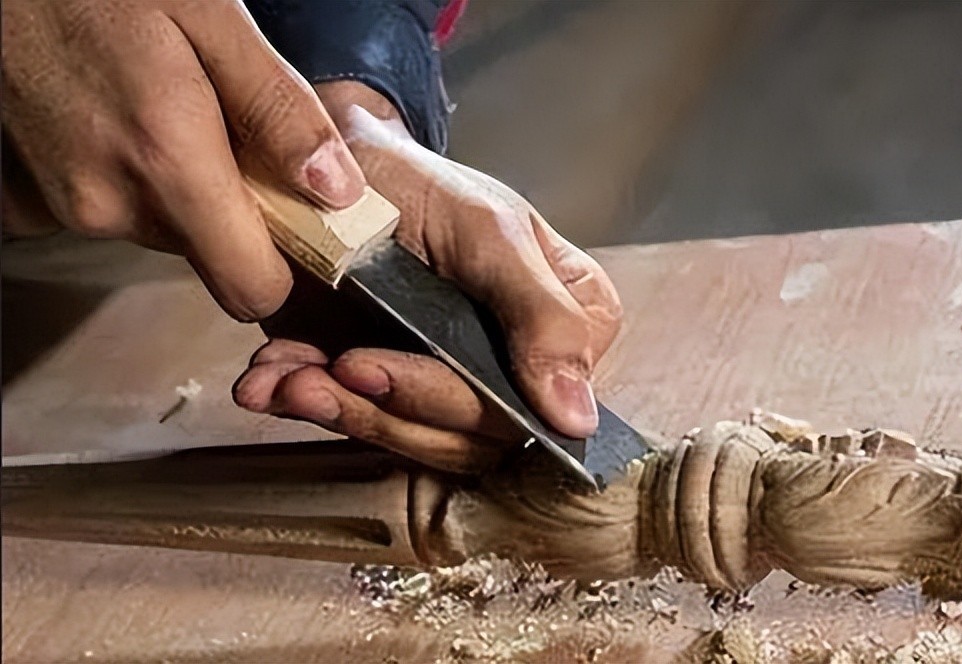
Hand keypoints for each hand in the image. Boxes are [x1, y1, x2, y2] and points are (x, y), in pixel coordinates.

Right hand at [1, 0, 365, 320]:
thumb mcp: (212, 19)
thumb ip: (279, 112)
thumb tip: (336, 190)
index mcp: (166, 161)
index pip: (252, 288)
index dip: (289, 264)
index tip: (302, 219)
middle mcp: (106, 201)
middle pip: (212, 253)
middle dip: (235, 202)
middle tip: (221, 122)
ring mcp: (60, 205)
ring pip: (164, 227)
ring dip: (180, 181)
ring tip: (162, 104)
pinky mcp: (27, 198)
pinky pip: (112, 207)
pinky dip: (128, 173)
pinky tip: (116, 115)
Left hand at [233, 82, 623, 471]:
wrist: (335, 169)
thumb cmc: (423, 185)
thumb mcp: (491, 232)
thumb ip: (544, 319)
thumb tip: (577, 421)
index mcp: (572, 329)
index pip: (533, 406)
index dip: (459, 401)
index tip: (379, 367)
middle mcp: (521, 371)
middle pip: (471, 436)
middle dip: (388, 407)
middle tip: (331, 368)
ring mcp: (452, 387)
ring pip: (413, 442)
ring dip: (342, 412)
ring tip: (290, 378)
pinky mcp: (389, 395)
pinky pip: (358, 425)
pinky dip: (306, 404)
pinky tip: (272, 380)